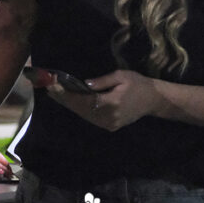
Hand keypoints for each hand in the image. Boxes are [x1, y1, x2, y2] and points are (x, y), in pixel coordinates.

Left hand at [41, 69, 162, 130]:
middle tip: (48, 89)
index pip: (83, 99)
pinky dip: (79, 110)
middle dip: (64, 99)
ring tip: (55, 95)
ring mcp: (109, 124)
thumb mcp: (121, 76)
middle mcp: (108, 117)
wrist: (154, 100)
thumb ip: (102, 81)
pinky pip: (90, 118)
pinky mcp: (110, 126)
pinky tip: (69, 102)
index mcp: (111, 103)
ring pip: (83, 115)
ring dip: (69, 105)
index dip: (67, 93)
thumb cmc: (138, 84)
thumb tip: (83, 84)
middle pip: (80, 109)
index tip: (53, 86)